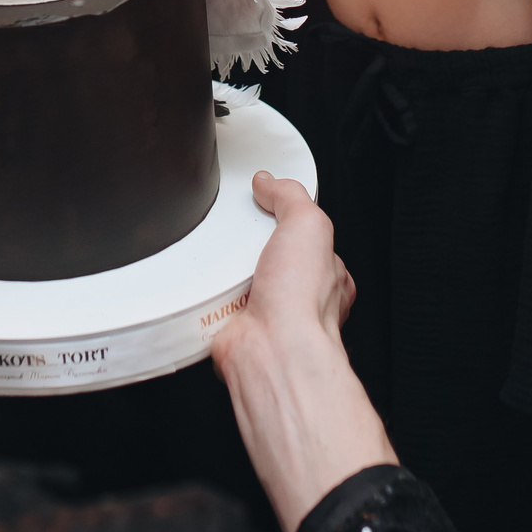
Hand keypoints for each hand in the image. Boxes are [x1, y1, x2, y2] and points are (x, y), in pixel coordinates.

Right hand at [210, 171, 392, 531]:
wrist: (273, 350)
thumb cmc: (303, 302)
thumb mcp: (309, 224)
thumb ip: (291, 197)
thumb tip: (270, 182)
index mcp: (327, 276)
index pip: (308, 238)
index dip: (287, 218)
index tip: (266, 202)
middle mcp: (299, 300)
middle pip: (269, 257)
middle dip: (251, 246)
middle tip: (238, 234)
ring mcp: (266, 316)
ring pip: (240, 280)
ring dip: (226, 269)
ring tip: (218, 255)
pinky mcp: (234, 328)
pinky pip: (214, 301)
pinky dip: (205, 291)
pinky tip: (204, 283)